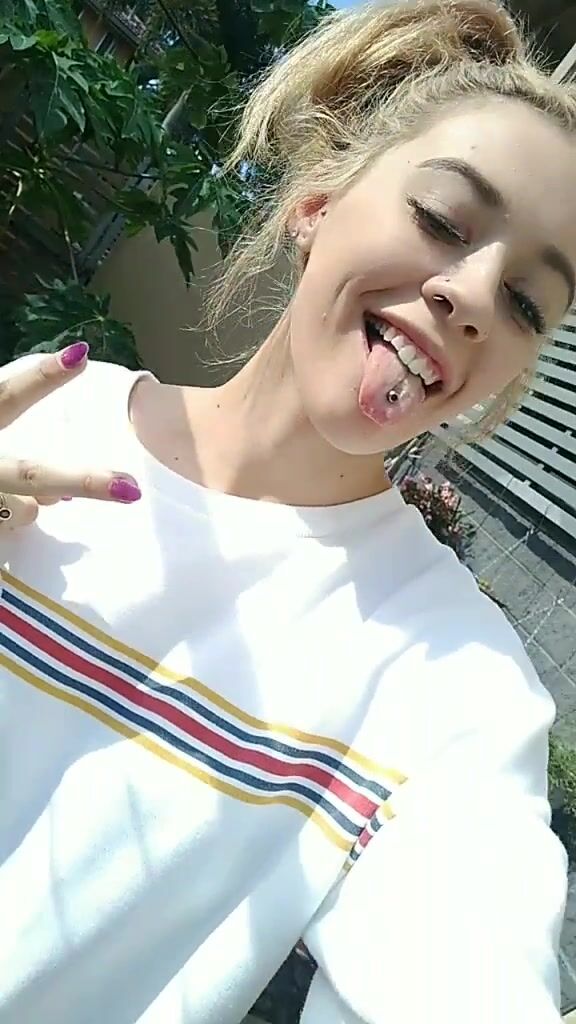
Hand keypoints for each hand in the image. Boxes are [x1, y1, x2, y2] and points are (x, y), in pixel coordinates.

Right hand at [0, 342, 140, 528]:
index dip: (42, 378)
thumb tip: (55, 496)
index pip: (6, 395)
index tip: (81, 355)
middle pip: (31, 476)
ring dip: (22, 507)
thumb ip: (12, 456)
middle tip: (129, 489)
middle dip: (83, 482)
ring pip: (22, 513)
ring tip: (2, 495)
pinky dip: (6, 522)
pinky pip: (10, 528)